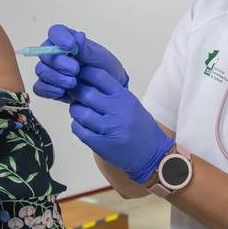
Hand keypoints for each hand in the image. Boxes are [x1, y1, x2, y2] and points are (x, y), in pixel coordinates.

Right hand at [31, 24, 128, 101]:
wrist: (107, 91)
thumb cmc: (104, 69)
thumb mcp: (100, 58)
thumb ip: (86, 49)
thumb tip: (78, 36)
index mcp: (67, 40)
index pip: (55, 32)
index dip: (59, 38)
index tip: (71, 46)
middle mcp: (55, 54)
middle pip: (44, 53)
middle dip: (59, 62)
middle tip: (76, 69)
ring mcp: (50, 70)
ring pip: (41, 70)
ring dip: (55, 77)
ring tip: (73, 83)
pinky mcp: (48, 87)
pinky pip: (39, 87)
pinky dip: (49, 90)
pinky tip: (63, 92)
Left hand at [68, 67, 172, 183]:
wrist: (152, 154)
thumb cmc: (141, 128)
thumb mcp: (131, 103)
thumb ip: (112, 93)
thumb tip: (87, 81)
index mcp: (125, 98)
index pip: (100, 76)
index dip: (85, 74)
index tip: (80, 76)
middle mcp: (117, 111)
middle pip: (86, 94)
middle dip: (77, 93)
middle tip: (76, 95)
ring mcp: (109, 129)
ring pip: (80, 113)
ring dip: (76, 110)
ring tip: (79, 111)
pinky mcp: (101, 144)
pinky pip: (79, 130)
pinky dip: (77, 125)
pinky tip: (82, 125)